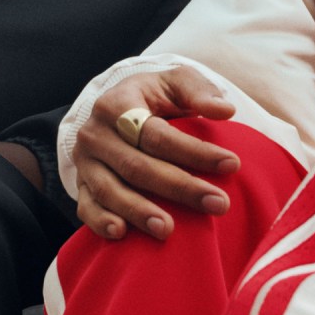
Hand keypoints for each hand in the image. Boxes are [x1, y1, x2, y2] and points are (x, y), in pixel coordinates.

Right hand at [75, 67, 240, 240]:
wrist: (119, 109)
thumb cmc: (155, 96)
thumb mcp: (176, 81)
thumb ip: (200, 91)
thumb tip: (225, 111)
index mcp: (117, 104)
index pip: (156, 133)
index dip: (194, 150)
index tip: (232, 164)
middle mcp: (95, 133)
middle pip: (137, 166)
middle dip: (180, 187)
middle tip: (218, 204)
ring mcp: (86, 162)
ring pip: (110, 190)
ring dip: (139, 212)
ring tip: (168, 229)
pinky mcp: (81, 184)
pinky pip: (87, 207)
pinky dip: (101, 222)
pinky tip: (121, 233)